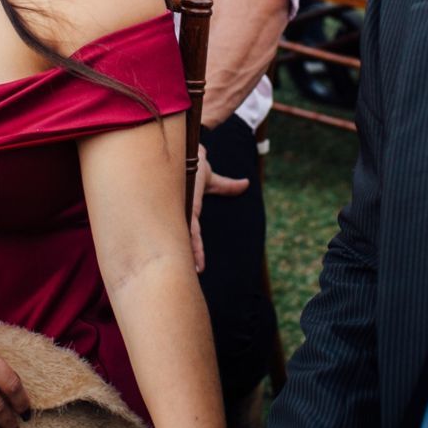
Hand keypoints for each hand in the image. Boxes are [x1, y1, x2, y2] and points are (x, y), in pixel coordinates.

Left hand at [187, 143, 249, 273]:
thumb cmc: (193, 160)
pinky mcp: (189, 206)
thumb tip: (246, 185)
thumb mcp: (210, 177)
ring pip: (184, 241)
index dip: (192, 253)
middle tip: (190, 280)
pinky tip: (195, 263)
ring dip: (189, 259)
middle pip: (182, 241)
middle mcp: (184, 212)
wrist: (190, 147)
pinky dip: (193, 247)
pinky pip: (190, 231)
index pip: (189, 236)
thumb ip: (226, 185)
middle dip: (185, 260)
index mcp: (187, 210)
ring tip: (194, 277)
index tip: (197, 270)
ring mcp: (185, 210)